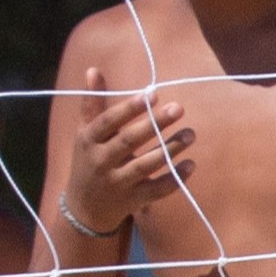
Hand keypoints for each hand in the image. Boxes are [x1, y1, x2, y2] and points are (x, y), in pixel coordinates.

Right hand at [60, 66, 193, 233]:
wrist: (84, 208)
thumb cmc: (88, 160)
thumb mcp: (85, 133)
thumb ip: (93, 103)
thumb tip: (93, 69)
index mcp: (88, 140)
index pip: (107, 122)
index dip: (129, 108)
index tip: (152, 94)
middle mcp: (100, 162)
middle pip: (128, 141)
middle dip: (154, 124)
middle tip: (179, 108)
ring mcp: (116, 183)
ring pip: (145, 165)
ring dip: (170, 149)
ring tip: (191, 134)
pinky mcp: (132, 200)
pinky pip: (156, 190)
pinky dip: (174, 179)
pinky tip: (191, 164)